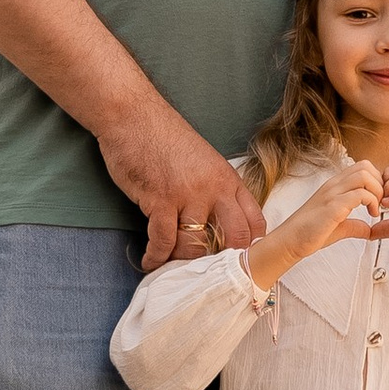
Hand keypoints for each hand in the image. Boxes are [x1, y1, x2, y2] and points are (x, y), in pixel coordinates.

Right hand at [100, 98, 264, 269]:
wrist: (134, 116)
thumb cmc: (164, 137)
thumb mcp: (203, 160)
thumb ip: (214, 188)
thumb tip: (217, 221)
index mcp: (228, 179)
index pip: (255, 221)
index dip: (250, 247)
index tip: (238, 262)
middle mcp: (214, 189)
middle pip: (235, 238)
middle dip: (223, 261)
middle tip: (207, 273)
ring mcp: (188, 195)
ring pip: (196, 245)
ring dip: (183, 262)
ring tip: (173, 268)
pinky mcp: (160, 201)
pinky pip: (163, 241)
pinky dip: (155, 257)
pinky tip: (150, 261)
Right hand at [245, 160, 388, 294]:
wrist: (290, 241)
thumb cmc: (310, 234)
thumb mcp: (339, 227)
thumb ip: (355, 225)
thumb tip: (370, 230)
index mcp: (335, 186)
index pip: (362, 167)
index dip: (377, 180)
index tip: (378, 200)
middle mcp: (334, 185)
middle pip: (366, 166)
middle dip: (380, 183)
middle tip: (380, 203)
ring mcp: (332, 194)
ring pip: (364, 176)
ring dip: (377, 191)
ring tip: (376, 209)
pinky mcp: (333, 206)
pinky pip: (359, 194)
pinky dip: (371, 202)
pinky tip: (371, 216)